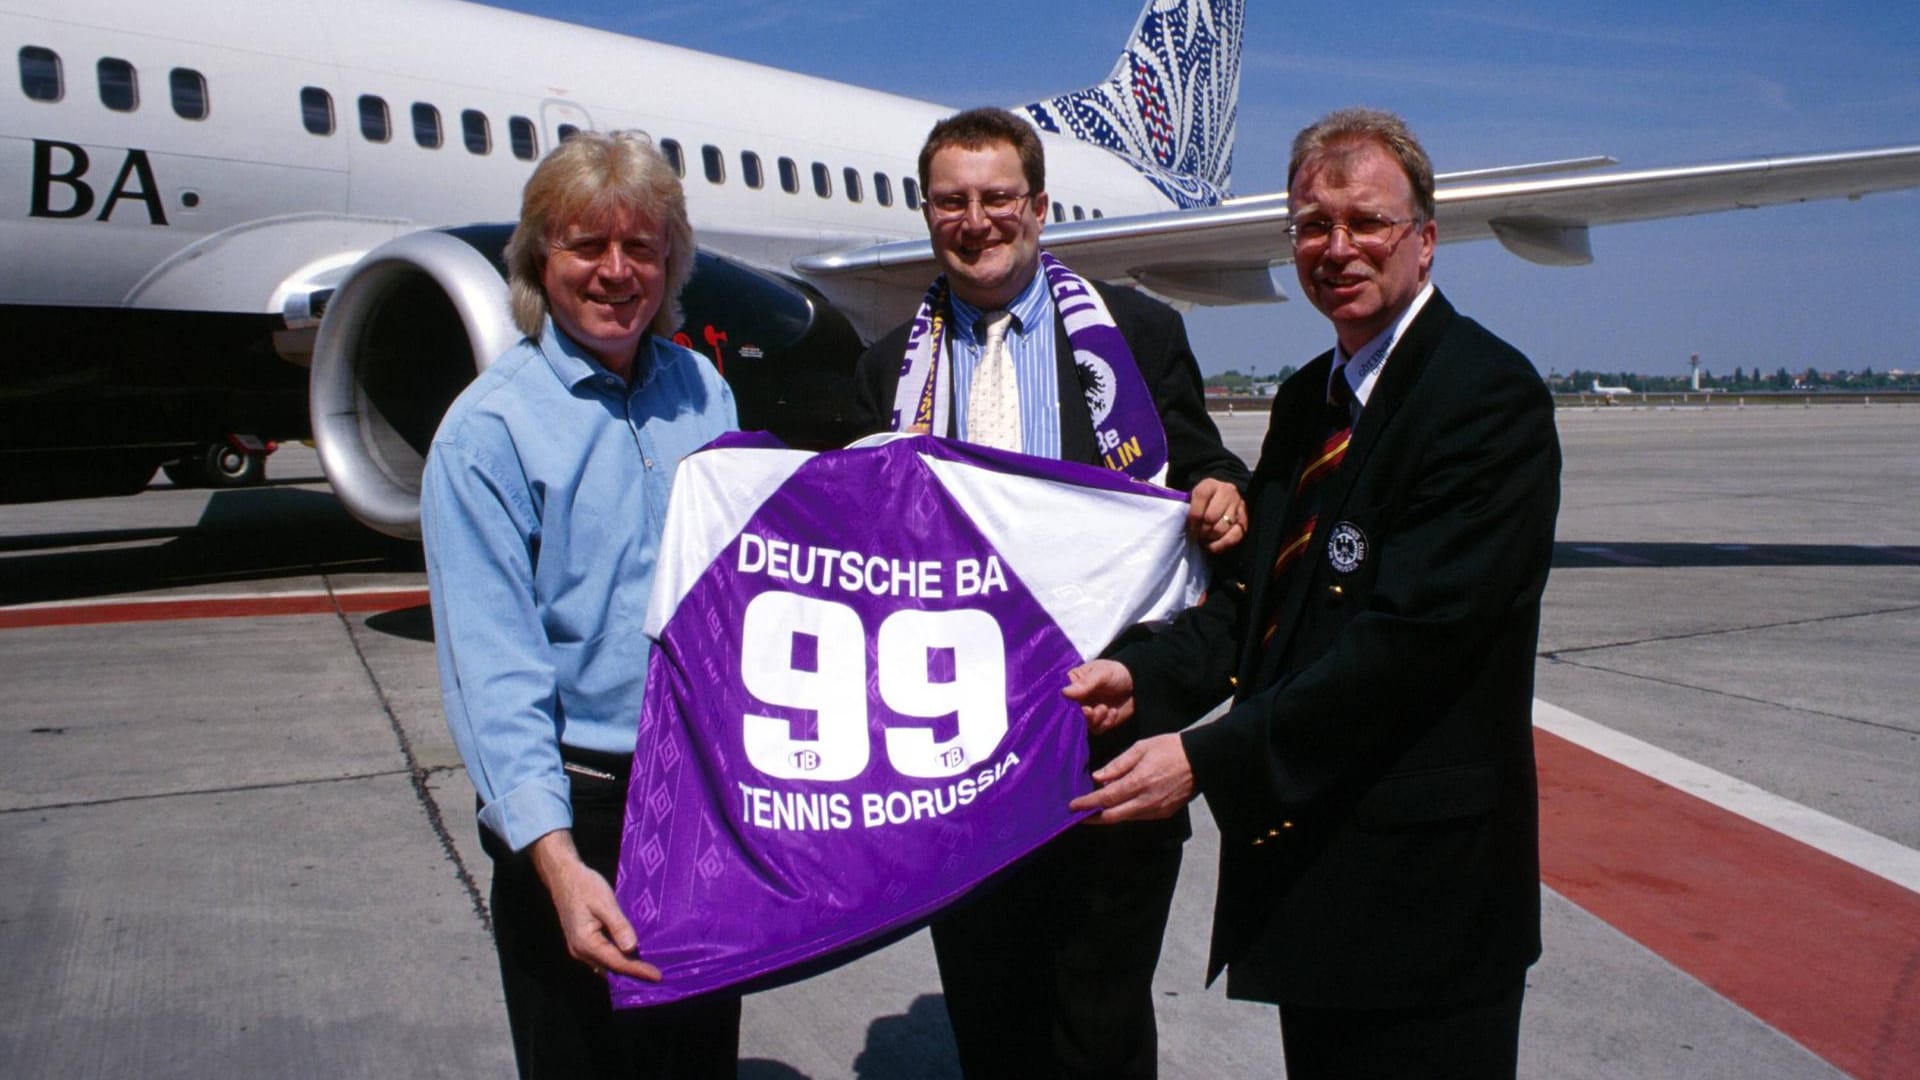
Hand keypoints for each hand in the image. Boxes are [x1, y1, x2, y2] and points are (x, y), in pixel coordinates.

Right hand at [529, 830, 660, 981]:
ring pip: (606, 964)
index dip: (638, 970)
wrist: (564, 876)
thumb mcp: (605, 903)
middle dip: (633, 973)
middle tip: (657, 976)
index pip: (617, 962)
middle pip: (611, 968)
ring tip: (647, 970)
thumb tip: (631, 948)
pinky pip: (602, 957)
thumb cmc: (584, 886)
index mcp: (586, 943)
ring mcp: (579, 948)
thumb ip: (618, 926)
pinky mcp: (582, 942)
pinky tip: (630, 957)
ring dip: (625, 968)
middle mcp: (580, 951)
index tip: (657, 976)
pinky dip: (617, 960)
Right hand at [1064, 660, 1135, 735]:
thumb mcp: (1101, 674)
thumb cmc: (1116, 672)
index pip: (1060, 696)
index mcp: (1072, 684)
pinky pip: (1097, 729)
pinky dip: (1105, 723)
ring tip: (1105, 708)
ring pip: (1083, 725)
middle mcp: (1077, 700)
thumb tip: (1064, 692)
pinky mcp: (1099, 722)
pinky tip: (1113, 712)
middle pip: (1069, 714)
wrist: (1137, 683)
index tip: (1073, 704)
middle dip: (1081, 715)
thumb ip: (1085, 683)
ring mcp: (1087, 712)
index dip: (1064, 703)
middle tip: (1089, 710)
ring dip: (1095, 719)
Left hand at [1068, 734, 1195, 822]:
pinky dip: (1125, 812)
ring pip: (1125, 818)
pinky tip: (1118, 805)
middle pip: (1113, 816)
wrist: (1200, 759)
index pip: (1106, 798)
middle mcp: (1146, 801)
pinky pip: (1138, 816)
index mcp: (1139, 782)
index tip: (1073, 806)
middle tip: (1078, 814)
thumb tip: (1098, 778)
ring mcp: (1156, 810)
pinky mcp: (1164, 813)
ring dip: (1108, 815)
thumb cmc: (1170, 748)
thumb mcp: (1141, 748)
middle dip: (1093, 817)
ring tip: (1094, 809)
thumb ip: (1118, 764)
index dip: (1087, 804)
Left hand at [1187, 477, 1247, 553]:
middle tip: (1198, 536)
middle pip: (1211, 517)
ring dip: (1211, 538)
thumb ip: (1186, 507)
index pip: (1200, 499)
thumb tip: (1183, 521)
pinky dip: (1222, 545)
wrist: (1219, 500)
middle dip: (1202, 530)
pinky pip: (1235, 536)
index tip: (1191, 527)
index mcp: (1209, 484)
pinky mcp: (1245, 518)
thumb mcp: (1190, 499)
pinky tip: (1213, 546)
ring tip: (1205, 539)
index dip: (1193, 518)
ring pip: (1222, 528)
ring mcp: (1238, 504)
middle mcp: (1227, 491)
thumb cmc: (1200, 504)